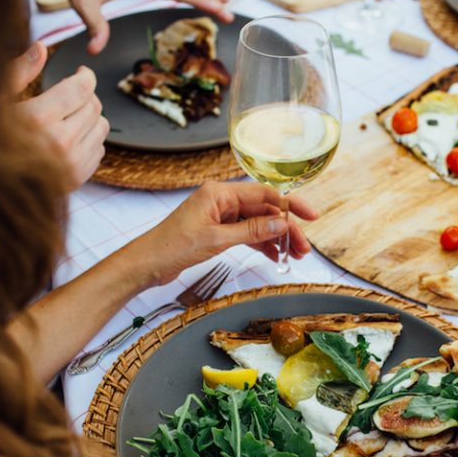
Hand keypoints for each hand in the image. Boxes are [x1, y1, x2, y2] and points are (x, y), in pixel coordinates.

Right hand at [9, 41, 108, 188]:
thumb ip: (19, 72)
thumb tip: (42, 47)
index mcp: (37, 118)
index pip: (82, 88)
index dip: (85, 75)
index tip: (81, 72)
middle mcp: (59, 144)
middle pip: (94, 106)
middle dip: (86, 94)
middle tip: (72, 93)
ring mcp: (69, 166)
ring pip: (102, 127)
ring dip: (90, 116)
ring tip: (70, 115)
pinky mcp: (75, 180)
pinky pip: (99, 150)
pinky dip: (89, 140)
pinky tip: (70, 137)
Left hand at [130, 180, 318, 285]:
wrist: (146, 264)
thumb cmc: (172, 247)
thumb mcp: (217, 240)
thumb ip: (251, 232)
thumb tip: (282, 225)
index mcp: (220, 193)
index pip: (264, 193)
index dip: (290, 205)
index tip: (310, 216)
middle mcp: (221, 200)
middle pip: (264, 209)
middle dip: (285, 228)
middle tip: (302, 248)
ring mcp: (219, 215)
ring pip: (257, 223)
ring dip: (276, 238)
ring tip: (293, 256)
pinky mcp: (216, 231)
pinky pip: (246, 234)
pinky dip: (260, 244)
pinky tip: (274, 256)